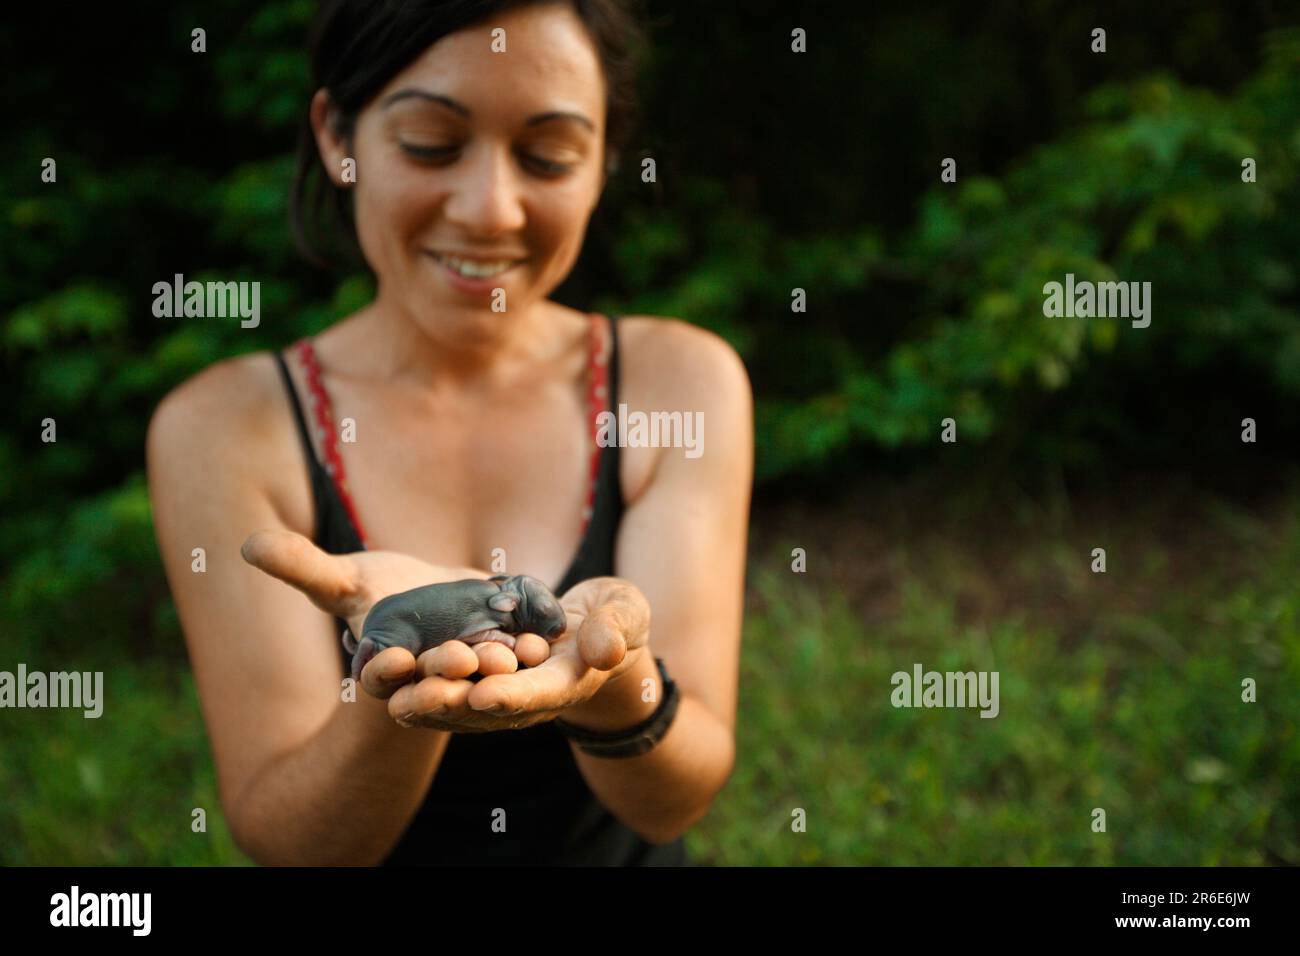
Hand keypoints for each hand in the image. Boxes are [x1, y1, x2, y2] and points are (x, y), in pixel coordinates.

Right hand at [239, 529, 552, 696]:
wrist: (438, 597)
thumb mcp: (342, 580)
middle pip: (436, 678)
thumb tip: (247, 544)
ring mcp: (468, 672)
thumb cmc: (380, 590)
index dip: (383, 668)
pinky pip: (518, 654)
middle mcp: (428, 680)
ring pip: (481, 673)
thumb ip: (302, 567)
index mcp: (383, 666)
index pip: (380, 675)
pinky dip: (528, 646)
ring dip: (494, 664)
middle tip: (461, 655)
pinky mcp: (506, 656)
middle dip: (447, 668)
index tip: (391, 657)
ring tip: (507, 652)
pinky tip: (541, 636)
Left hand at [380, 575, 653, 733]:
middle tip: (417, 699)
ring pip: (460, 706)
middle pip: (488, 708)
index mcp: (567, 681)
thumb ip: (617, 626)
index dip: (512, 694)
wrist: (597, 631)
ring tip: (393, 697)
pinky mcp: (482, 682)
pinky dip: (420, 690)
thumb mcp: (626, 613)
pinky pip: (448, 692)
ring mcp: (504, 694)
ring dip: (427, 703)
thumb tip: (606, 649)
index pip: (538, 693)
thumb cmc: (614, 617)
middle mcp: (530, 697)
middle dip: (453, 704)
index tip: (483, 694)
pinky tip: (387, 684)